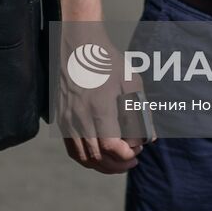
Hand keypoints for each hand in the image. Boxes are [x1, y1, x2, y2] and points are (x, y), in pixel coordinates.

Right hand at [58, 28, 149, 173]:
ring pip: (83, 157)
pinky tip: (99, 155)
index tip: (138, 150)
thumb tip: (150, 138)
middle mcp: (80, 116)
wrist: (77, 44)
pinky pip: (71, 148)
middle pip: (98, 157)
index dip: (127, 154)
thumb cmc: (106, 60)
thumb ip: (141, 111)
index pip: (112, 146)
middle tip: (133, 160)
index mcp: (99, 107)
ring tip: (118, 162)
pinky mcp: (61, 118)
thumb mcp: (130, 80)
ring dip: (103, 165)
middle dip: (118, 164)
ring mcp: (68, 119)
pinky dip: (86, 158)